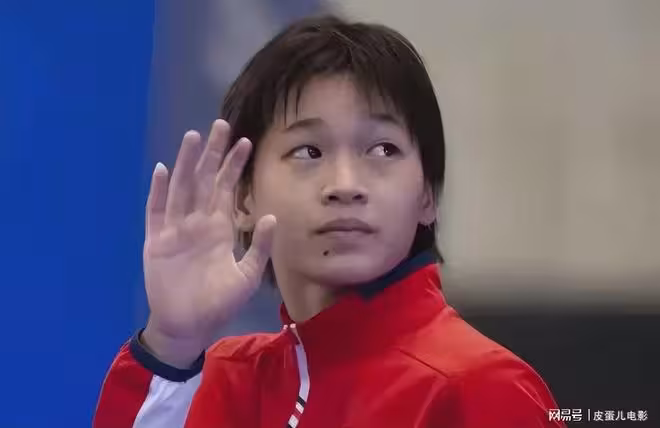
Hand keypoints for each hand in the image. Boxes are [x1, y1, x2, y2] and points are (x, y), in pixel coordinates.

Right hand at [141, 120, 275, 367]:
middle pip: (205, 180)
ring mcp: (175, 229)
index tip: (245, 141)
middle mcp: (198, 222)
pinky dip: (159, 192)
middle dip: (212, 153)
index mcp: (219, 228)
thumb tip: (272, 216)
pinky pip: (157, 212)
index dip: (234, 166)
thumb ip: (259, 246)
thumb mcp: (247, 275)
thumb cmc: (218, 302)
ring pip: (182, 188)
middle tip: (220, 125)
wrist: (188, 325)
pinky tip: (164, 170)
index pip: (227, 189)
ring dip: (187, 163)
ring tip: (194, 137)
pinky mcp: (156, 241)